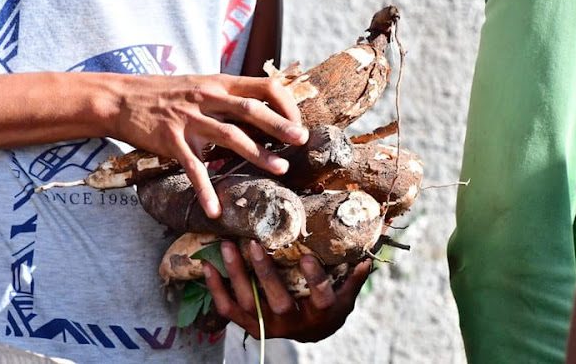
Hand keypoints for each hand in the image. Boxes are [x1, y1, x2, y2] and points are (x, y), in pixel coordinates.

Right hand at [110, 74, 307, 217]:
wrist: (121, 98)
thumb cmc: (166, 93)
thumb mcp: (201, 84)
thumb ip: (229, 97)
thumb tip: (262, 112)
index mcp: (220, 83)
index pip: (264, 86)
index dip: (285, 103)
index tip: (297, 122)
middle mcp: (208, 98)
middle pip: (251, 109)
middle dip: (280, 125)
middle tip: (301, 140)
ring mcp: (190, 119)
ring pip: (230, 136)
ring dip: (257, 153)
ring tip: (280, 168)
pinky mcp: (172, 140)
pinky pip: (193, 169)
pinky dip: (205, 190)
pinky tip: (215, 209)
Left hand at [203, 240, 370, 341]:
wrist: (313, 331)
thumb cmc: (330, 305)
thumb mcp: (346, 293)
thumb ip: (354, 274)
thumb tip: (368, 251)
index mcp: (320, 314)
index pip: (320, 297)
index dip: (315, 279)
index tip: (308, 257)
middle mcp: (293, 324)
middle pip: (277, 300)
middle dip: (264, 272)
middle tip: (253, 244)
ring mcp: (269, 326)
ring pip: (248, 303)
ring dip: (235, 275)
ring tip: (226, 247)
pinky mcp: (250, 326)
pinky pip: (229, 310)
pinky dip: (215, 288)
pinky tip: (206, 266)